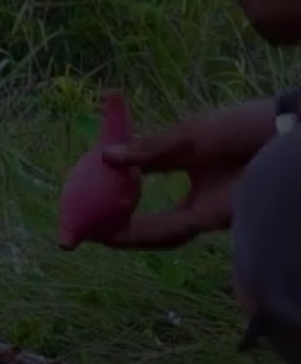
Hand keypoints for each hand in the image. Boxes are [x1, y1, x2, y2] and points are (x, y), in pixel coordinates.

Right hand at [96, 98, 275, 248]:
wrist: (280, 134)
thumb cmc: (240, 127)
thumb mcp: (187, 137)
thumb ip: (149, 150)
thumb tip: (105, 156)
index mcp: (188, 164)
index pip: (144, 178)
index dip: (117, 185)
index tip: (89, 185)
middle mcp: (195, 192)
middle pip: (149, 213)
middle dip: (116, 221)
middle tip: (82, 222)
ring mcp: (203, 209)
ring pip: (156, 229)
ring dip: (123, 235)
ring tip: (90, 234)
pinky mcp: (211, 219)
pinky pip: (169, 231)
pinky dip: (141, 235)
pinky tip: (115, 235)